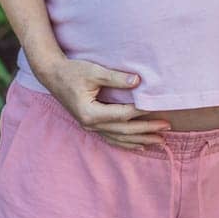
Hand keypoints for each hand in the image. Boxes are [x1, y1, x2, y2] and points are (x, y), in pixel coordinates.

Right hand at [36, 56, 171, 150]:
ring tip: (159, 141)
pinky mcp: (90, 125)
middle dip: (146, 130)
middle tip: (166, 127)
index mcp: (91, 113)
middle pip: (124, 131)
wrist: (52, 75)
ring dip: (140, 140)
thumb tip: (138, 81)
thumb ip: (116, 78)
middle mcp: (90, 124)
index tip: (158, 108)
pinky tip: (139, 146)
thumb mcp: (94, 72)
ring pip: (119, 138)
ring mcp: (90, 127)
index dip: (141, 112)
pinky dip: (127, 143)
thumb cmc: (72, 71)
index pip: (122, 114)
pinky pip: (111, 138)